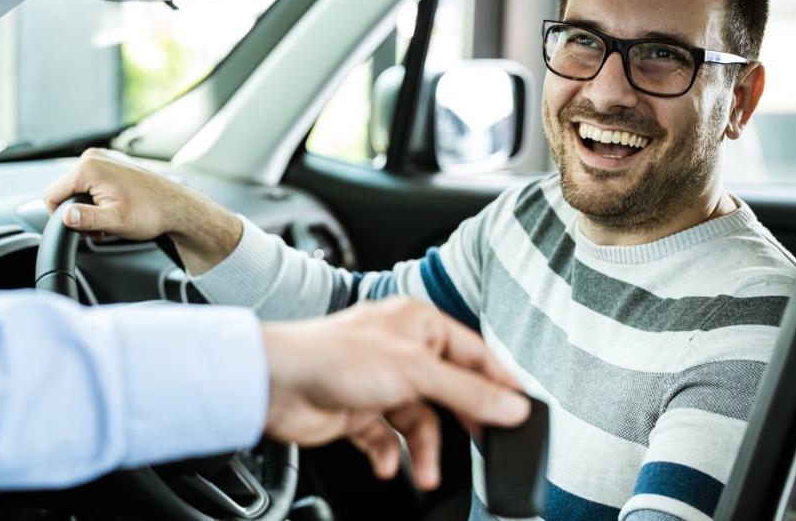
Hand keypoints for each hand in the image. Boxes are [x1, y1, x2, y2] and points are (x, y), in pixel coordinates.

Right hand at [43, 149, 241, 271]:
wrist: (177, 207)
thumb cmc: (151, 213)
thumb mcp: (115, 221)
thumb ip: (86, 219)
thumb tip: (65, 217)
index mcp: (89, 168)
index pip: (51, 195)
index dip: (60, 217)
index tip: (80, 229)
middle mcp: (93, 157)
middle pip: (64, 191)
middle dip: (77, 213)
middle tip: (99, 227)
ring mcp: (104, 158)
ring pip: (78, 189)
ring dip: (88, 208)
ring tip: (109, 219)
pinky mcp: (112, 164)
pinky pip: (91, 183)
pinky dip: (98, 199)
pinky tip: (115, 208)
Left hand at [261, 297, 528, 490]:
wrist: (274, 383)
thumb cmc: (333, 356)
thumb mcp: (415, 372)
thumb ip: (468, 393)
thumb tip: (512, 407)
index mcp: (419, 324)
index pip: (474, 354)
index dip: (498, 384)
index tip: (521, 412)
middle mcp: (401, 350)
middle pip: (450, 391)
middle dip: (462, 422)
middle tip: (483, 446)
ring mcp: (379, 382)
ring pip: (420, 421)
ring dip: (423, 450)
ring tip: (425, 472)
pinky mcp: (358, 412)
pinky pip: (388, 439)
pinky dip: (390, 456)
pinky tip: (388, 465)